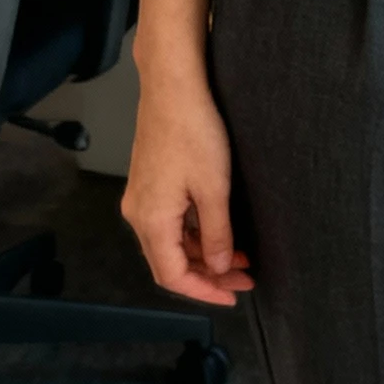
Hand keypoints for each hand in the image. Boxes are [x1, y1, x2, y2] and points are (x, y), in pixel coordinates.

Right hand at [121, 66, 253, 308]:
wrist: (173, 87)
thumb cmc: (193, 131)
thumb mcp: (214, 189)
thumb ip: (217, 234)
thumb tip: (220, 266)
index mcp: (151, 220)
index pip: (172, 276)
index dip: (204, 291)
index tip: (233, 296)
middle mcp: (139, 213)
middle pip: (169, 262)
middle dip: (208, 275)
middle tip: (245, 278)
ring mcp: (142, 198)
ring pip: (171, 244)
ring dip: (204, 255)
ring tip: (241, 257)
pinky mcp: (150, 184)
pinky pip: (170, 224)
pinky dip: (195, 235)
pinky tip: (221, 232)